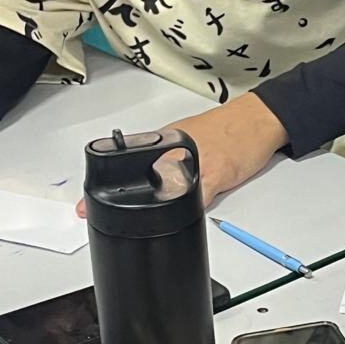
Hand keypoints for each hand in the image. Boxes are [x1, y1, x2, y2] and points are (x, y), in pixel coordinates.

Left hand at [76, 93, 287, 215]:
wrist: (259, 118)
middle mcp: (174, 151)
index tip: (85, 206)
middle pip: (141, 181)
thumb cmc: (230, 127)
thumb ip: (168, 155)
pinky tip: (177, 219)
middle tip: (95, 215)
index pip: (127, 165)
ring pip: (163, 189)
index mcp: (166, 142)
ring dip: (147, 208)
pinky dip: (185, 211)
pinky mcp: (215, 175)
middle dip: (120, 203)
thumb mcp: (191, 136)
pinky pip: (195, 198)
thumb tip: (152, 177)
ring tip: (131, 225)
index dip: (104, 188)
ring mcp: (193, 163)